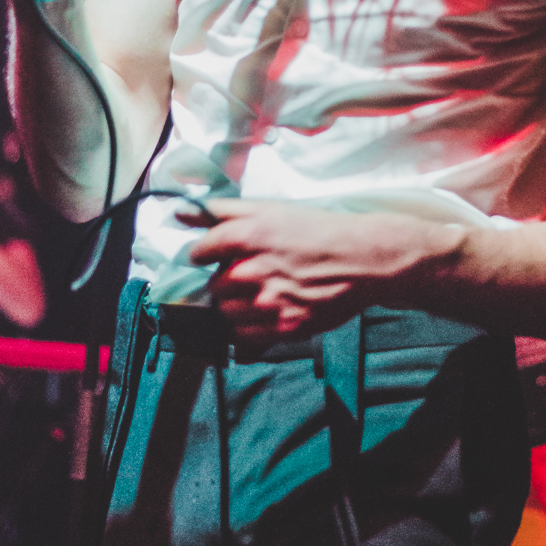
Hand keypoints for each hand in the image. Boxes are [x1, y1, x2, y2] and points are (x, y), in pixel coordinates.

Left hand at [183, 199, 452, 353]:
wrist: (366, 259)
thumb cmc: (318, 230)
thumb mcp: (271, 209)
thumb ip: (223, 210)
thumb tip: (179, 212)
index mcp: (250, 234)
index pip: (201, 251)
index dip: (205, 254)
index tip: (212, 256)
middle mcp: (255, 270)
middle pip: (214, 286)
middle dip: (225, 281)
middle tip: (248, 274)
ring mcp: (270, 302)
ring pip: (227, 313)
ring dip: (236, 305)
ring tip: (261, 293)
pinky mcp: (286, 327)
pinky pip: (244, 337)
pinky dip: (248, 327)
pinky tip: (267, 311)